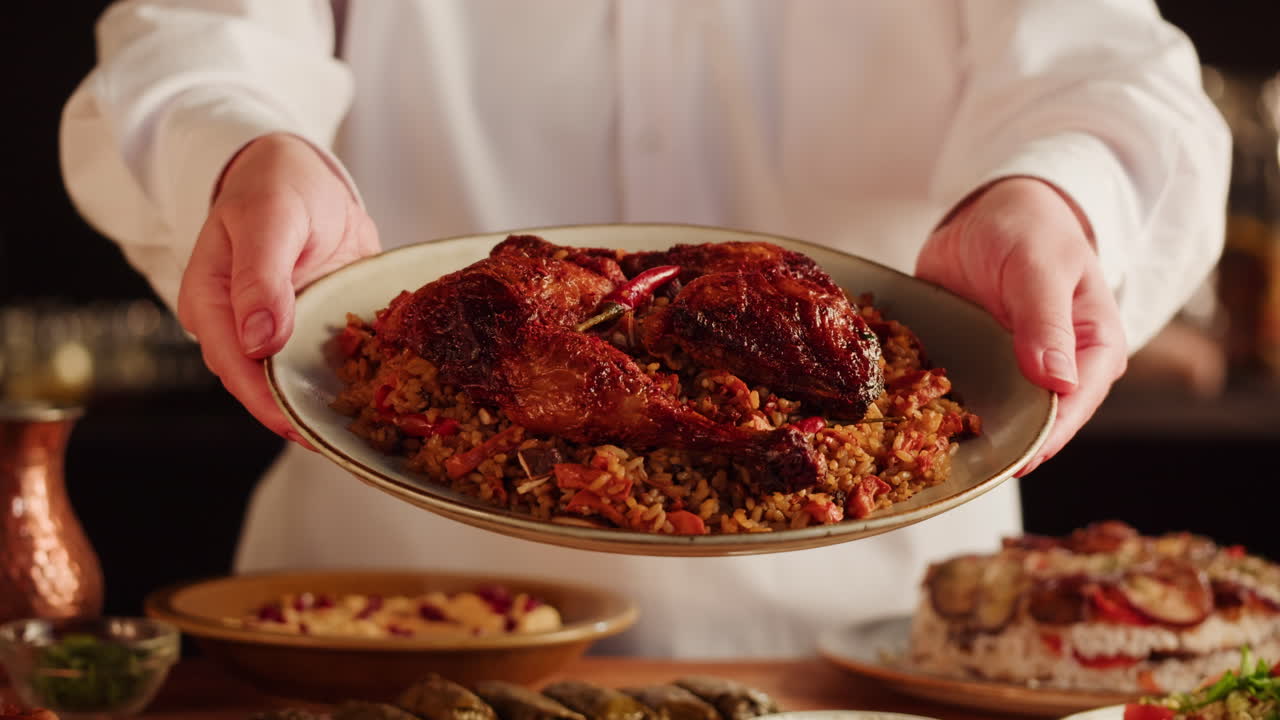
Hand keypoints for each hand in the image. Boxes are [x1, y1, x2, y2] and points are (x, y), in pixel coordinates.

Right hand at [177, 133, 380, 441]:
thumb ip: (262, 276)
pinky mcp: (310, 330)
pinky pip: (326, 364)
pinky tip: (381, 401)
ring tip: (366, 436)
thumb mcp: (269, 218)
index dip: (266, 402)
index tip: (301, 427)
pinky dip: (351, 381)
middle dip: (300, 417)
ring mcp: (277, 332)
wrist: (302, 172)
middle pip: (264, 387)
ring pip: (296, 382)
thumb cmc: (275, 185)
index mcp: (210, 303)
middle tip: (343, 445)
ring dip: (327, 406)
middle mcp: (239, 327)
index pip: (234, 366)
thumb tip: (260, 339)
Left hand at [915, 177, 1126, 475]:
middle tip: (959, 467)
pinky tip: (906, 419)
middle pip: (1032, 422)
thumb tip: (1058, 381)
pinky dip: (933, 405)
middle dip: (999, 443)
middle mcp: (1054, 369)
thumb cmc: (1032, 228)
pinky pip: (956, 393)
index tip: (1015, 462)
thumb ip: (1046, 321)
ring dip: (962, 431)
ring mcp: (1011, 370)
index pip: (1074, 406)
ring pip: (993, 415)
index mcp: (1092, 350)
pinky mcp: (974, 364)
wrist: (992, 210)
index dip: (1046, 437)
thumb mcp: (1040, 266)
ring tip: (928, 455)